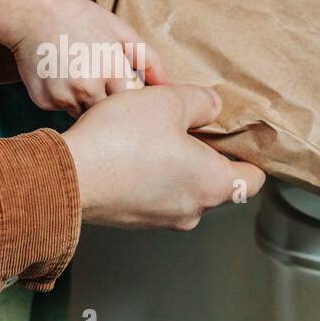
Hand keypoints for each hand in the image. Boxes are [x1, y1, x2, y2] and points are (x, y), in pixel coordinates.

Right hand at [0, 0, 166, 115]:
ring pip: (87, 115)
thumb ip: (148, 60)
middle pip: (112, 115)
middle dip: (113, 105)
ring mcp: (63, 97)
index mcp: (112, 69)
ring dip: (89, 104)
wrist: (31, 13)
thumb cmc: (80, 18)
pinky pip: (64, 110)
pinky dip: (66, 99)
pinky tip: (60, 77)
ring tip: (80, 75)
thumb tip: (170, 87)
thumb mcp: (120, 31)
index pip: (136, 104)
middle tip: (102, 79)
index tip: (129, 89)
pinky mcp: (44, 103)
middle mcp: (88, 88)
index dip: (134, 99)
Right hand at [61, 85, 264, 230]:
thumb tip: (211, 106)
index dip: (248, 153)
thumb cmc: (119, 142)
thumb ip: (200, 102)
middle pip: (217, 182)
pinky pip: (155, 194)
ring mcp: (162, 219)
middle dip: (206, 153)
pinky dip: (150, 175)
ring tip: (153, 134)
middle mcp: (192, 210)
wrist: (66, 176)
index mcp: (213, 184)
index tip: (236, 135)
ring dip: (175, 164)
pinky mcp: (134, 219)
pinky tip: (130, 151)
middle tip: (187, 124)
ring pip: (183, 187)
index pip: (253, 179)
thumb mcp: (167, 101)